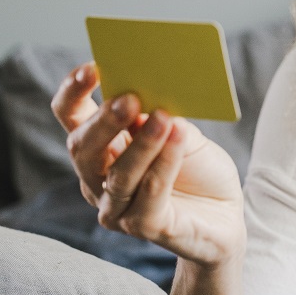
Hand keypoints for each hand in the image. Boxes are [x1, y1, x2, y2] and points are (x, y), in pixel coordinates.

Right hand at [51, 63, 245, 265]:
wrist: (224, 214)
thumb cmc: (197, 169)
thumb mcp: (180, 131)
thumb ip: (160, 114)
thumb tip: (151, 89)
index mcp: (99, 147)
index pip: (70, 117)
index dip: (74, 93)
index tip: (92, 67)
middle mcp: (96, 179)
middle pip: (83, 148)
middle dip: (103, 121)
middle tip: (128, 98)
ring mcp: (117, 208)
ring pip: (118, 174)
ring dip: (142, 143)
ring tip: (164, 117)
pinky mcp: (145, 227)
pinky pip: (150, 194)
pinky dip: (164, 164)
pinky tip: (177, 140)